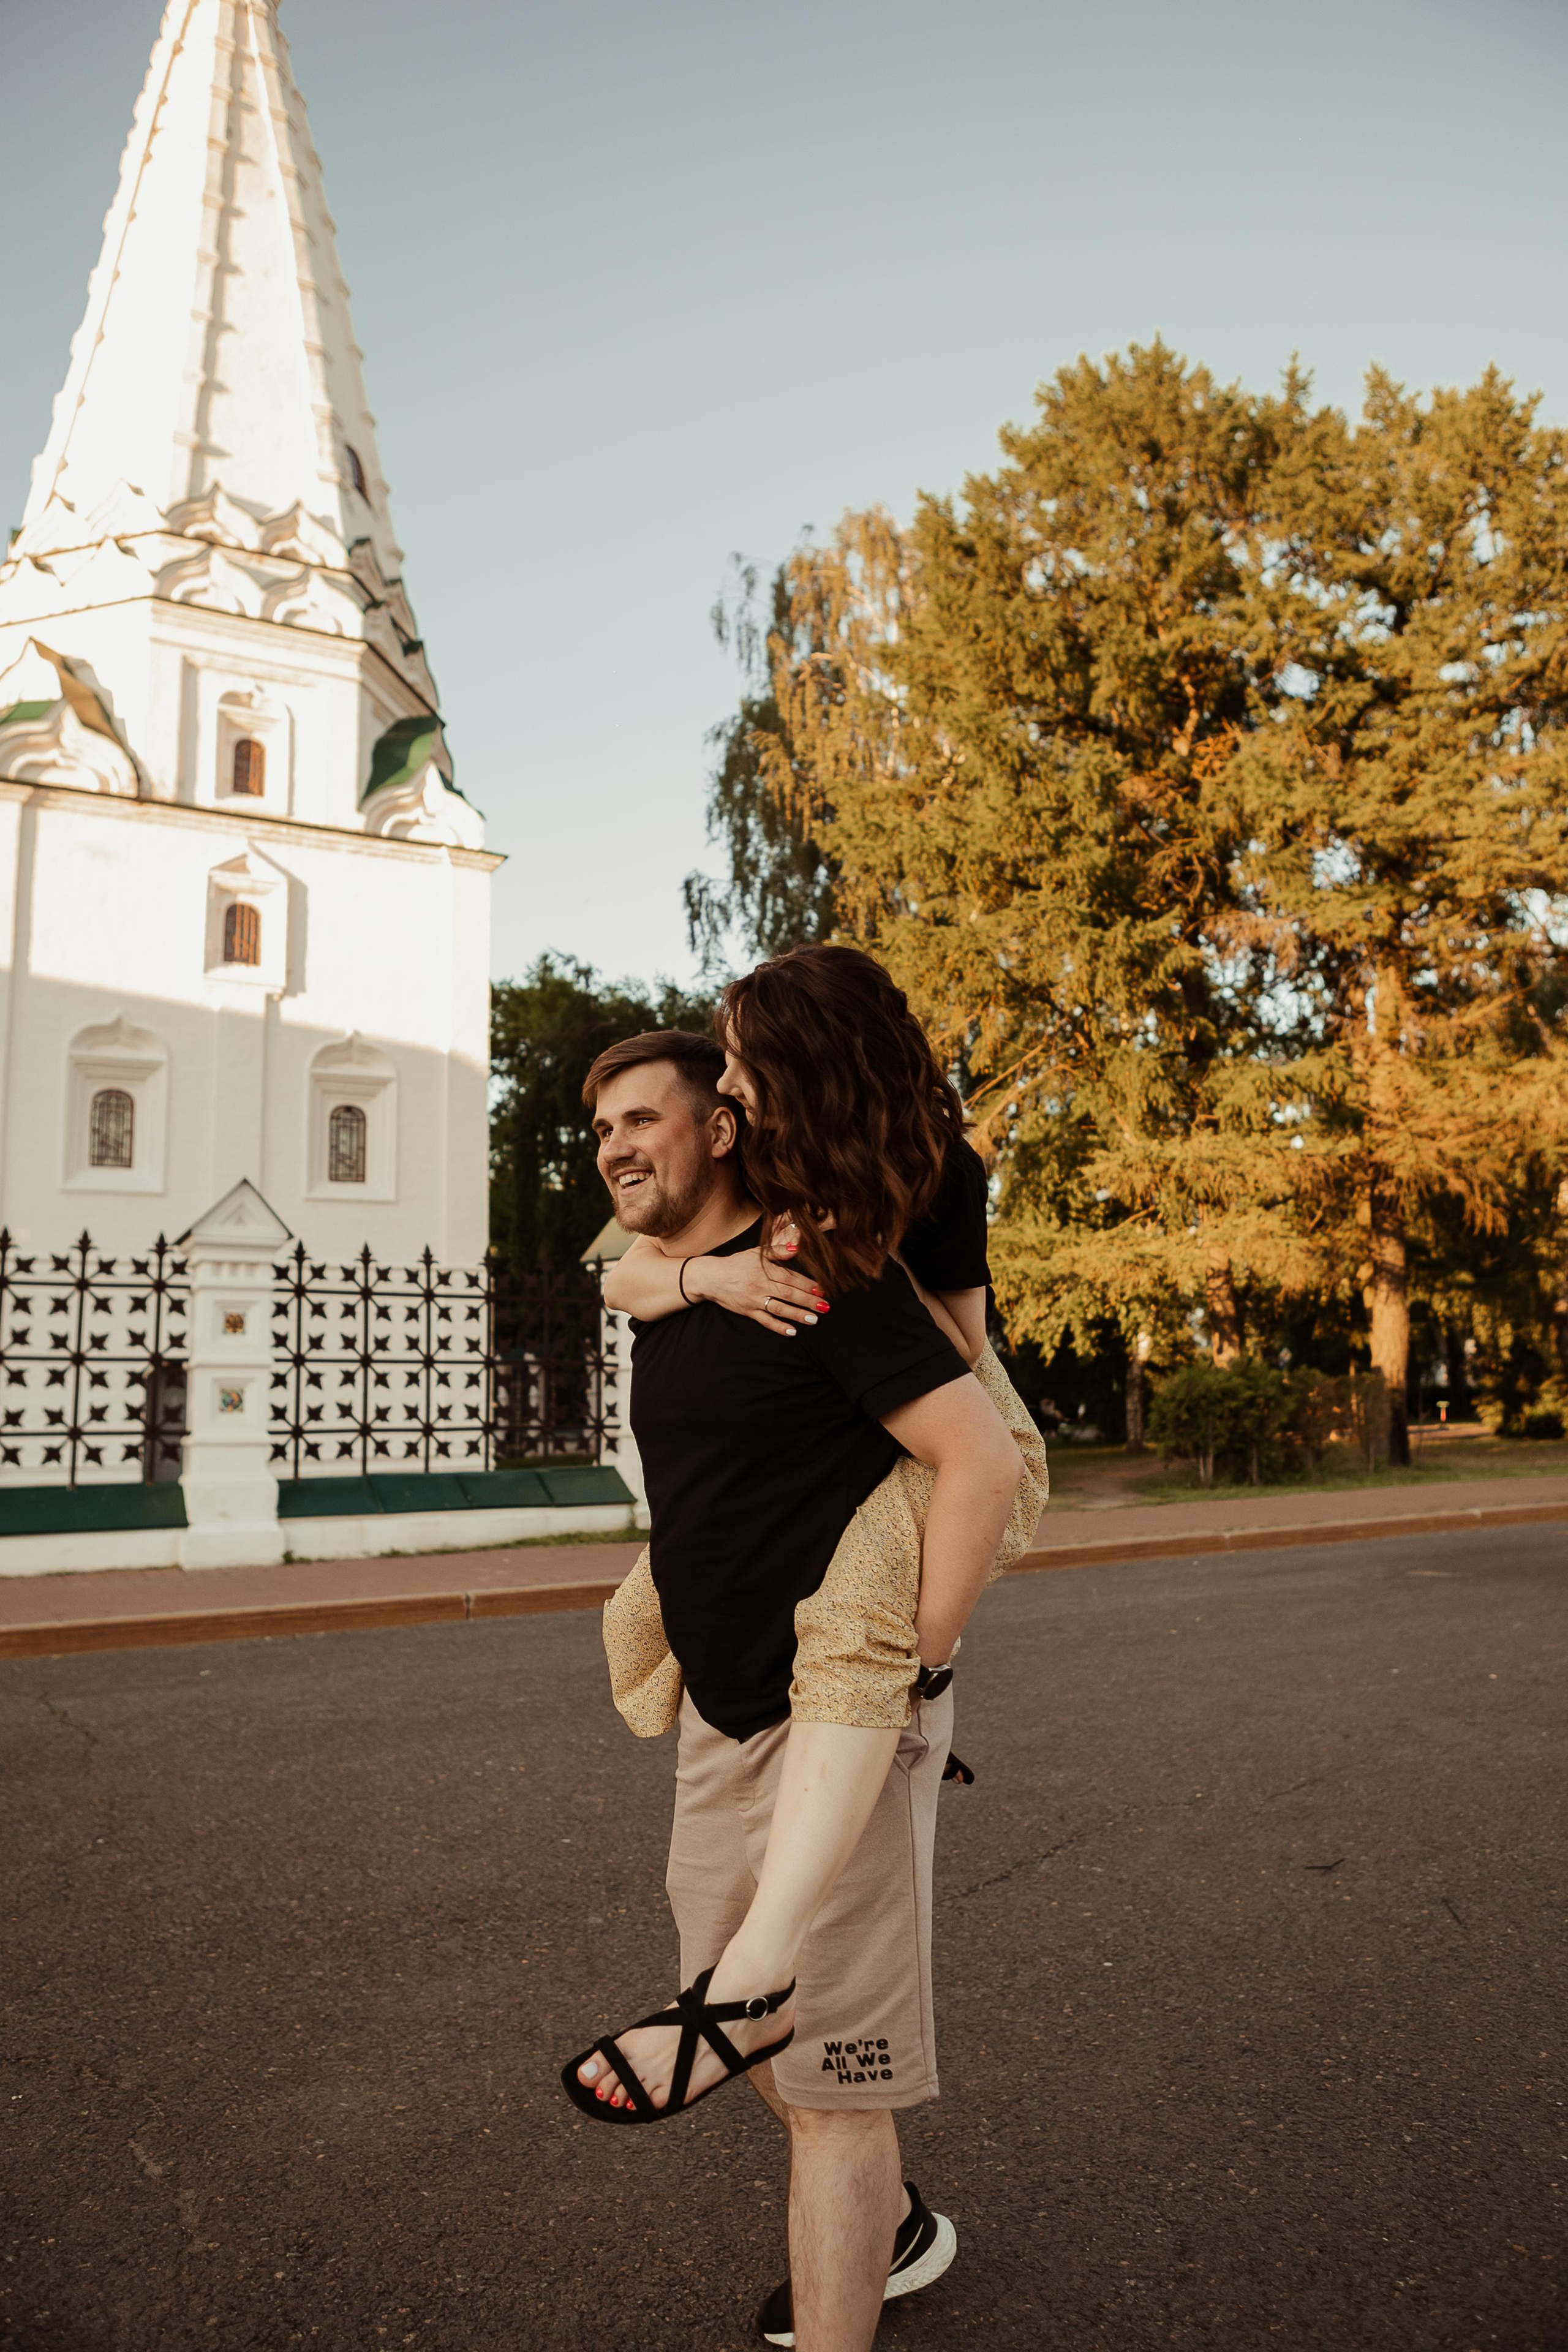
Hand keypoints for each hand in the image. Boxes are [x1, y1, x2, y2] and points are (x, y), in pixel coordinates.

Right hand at [689, 1246, 829, 1336]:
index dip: (807, 1284)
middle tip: (825, 1307)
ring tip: (814, 1320)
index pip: (790, 1277)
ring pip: (779, 1308)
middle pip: (788, 1294)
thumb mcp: (756, 1252)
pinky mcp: (748, 1312)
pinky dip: (778, 1327)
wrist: (712, 1277)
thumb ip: (778, 1250)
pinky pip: (765, 1321)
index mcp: (764, 1270)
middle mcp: (760, 1285)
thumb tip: (797, 1248)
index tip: (822, 1289)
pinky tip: (792, 1331)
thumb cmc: (736, 1263)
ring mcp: (754, 1300)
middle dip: (808, 1301)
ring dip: (798, 1314)